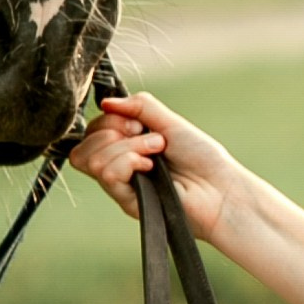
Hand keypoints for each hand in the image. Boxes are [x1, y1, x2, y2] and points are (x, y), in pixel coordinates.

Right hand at [68, 89, 237, 242]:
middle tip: (147, 136)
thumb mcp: (169, 121)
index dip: (111, 119)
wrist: (220, 187)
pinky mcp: (127, 201)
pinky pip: (108, 174)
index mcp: (126, 147)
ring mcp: (122, 186)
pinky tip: (151, 167)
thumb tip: (106, 102)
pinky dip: (129, 161)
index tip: (141, 123)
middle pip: (83, 146)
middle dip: (113, 131)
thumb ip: (139, 106)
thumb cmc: (201, 157)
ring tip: (156, 152)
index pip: (92, 131)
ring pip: (92, 158)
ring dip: (127, 147)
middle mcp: (120, 167)